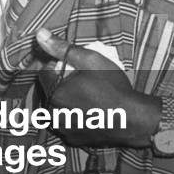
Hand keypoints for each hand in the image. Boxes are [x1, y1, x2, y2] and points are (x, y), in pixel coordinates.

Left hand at [34, 28, 157, 147]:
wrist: (134, 119)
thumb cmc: (112, 87)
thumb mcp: (90, 59)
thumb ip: (62, 47)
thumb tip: (39, 34)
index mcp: (55, 92)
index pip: (44, 72)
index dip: (57, 66)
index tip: (73, 66)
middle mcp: (54, 113)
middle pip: (50, 90)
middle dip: (60, 83)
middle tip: (82, 80)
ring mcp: (63, 129)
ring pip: (56, 107)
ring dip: (65, 100)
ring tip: (87, 95)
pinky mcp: (74, 140)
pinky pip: (66, 123)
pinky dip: (73, 116)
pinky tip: (89, 111)